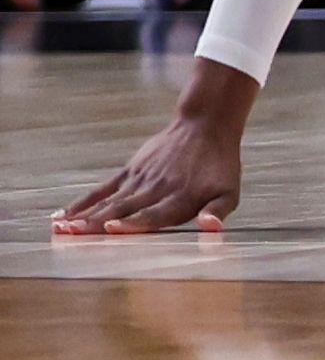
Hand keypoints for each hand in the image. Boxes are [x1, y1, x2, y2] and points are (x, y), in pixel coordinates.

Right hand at [52, 114, 243, 233]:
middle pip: (122, 210)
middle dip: (95, 224)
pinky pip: (103, 189)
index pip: (153, 215)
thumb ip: (218, 211)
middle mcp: (156, 190)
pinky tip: (63, 215)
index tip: (111, 228)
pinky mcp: (131, 170)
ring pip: (108, 202)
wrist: (207, 124)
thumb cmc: (220, 165)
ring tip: (60, 229)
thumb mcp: (229, 190)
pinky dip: (83, 202)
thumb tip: (211, 228)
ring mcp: (140, 179)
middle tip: (70, 235)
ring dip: (83, 216)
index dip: (132, 223)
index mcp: (179, 200)